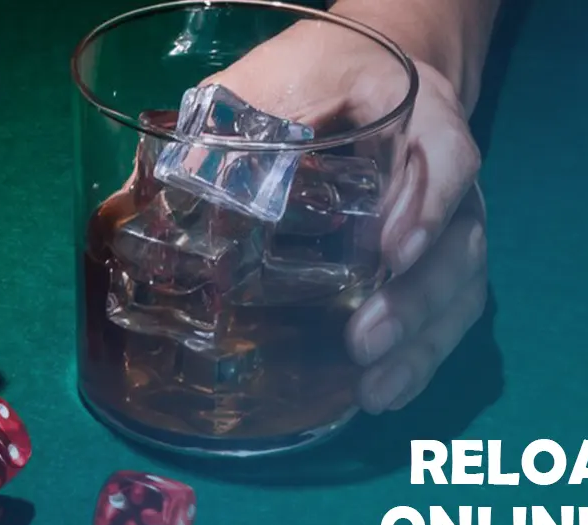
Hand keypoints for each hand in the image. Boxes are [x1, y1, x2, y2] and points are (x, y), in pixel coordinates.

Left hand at [209, 25, 486, 413]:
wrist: (369, 69)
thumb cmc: (315, 73)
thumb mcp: (267, 79)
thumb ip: (220, 128)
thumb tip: (128, 202)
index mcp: (418, 112)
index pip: (446, 156)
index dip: (427, 206)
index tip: (391, 254)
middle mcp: (447, 172)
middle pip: (458, 240)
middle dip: (415, 298)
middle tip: (363, 341)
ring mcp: (449, 219)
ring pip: (459, 285)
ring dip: (421, 342)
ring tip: (374, 390)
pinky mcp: (434, 257)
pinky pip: (447, 309)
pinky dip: (420, 355)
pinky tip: (381, 392)